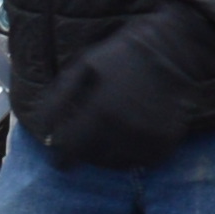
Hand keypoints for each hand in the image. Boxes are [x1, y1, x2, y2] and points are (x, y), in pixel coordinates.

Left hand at [12, 12, 214, 174]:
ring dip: (108, 156)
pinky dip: (132, 155)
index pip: (72, 149)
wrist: (170, 49)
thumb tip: (44, 130)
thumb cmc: (120, 55)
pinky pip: (142, 162)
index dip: (62, 158)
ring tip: (109, 136)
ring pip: (117, 164)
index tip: (60, 162)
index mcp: (101, 109)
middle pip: (94, 159)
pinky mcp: (166, 141)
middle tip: (88, 139)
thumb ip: (59, 99)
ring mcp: (148, 136)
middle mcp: (126, 128)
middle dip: (86, 152)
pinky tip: (130, 137)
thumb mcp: (82, 66)